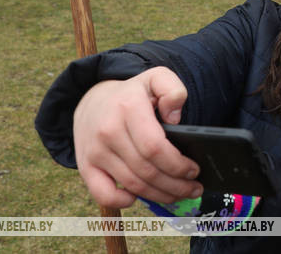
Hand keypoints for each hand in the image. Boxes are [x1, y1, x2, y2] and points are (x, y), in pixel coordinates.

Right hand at [72, 67, 201, 207]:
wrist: (92, 100)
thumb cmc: (133, 94)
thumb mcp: (156, 78)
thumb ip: (173, 90)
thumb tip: (175, 117)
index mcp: (128, 108)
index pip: (155, 147)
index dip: (177, 164)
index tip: (194, 170)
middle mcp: (108, 131)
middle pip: (147, 170)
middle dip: (176, 184)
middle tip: (194, 188)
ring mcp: (95, 152)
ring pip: (132, 184)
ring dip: (160, 195)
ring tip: (180, 194)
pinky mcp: (86, 167)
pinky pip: (103, 194)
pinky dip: (123, 202)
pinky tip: (140, 197)